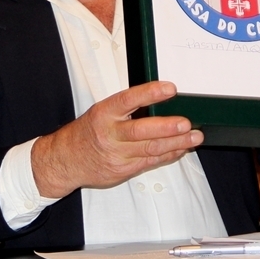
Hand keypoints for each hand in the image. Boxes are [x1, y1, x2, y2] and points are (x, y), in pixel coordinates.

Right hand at [30, 81, 202, 197]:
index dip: (150, 93)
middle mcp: (110, 134)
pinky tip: (181, 148)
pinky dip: (169, 154)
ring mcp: (117, 154)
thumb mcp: (101, 112)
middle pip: (142, 131)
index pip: (128, 100)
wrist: (65, 160)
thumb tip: (158, 99)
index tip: (169, 88)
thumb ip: (126, 108)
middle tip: (186, 122)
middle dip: (167, 127)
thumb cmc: (87, 132)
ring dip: (176, 143)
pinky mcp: (124, 170)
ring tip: (194, 136)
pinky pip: (150, 161)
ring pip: (151, 149)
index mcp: (104, 113)